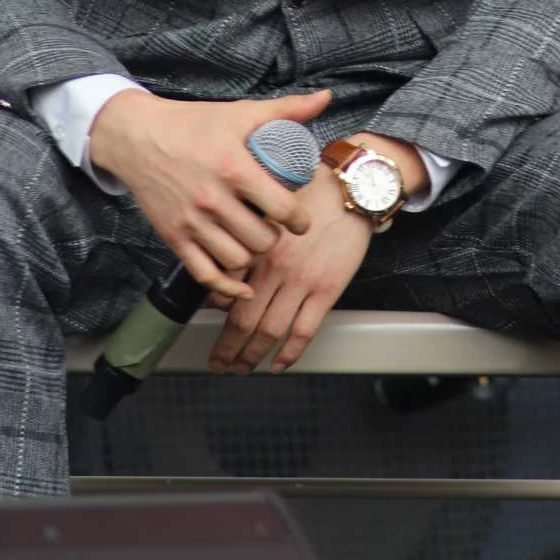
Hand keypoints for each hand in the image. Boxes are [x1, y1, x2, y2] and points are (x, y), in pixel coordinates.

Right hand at [89, 86, 331, 298]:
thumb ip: (286, 109)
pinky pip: (205, 275)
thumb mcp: (240, 112)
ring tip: (253, 242)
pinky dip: (226, 286)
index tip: (300, 221)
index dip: (299, 220)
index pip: (282, 209)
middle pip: (262, 240)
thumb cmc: (190, 124)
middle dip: (275, 238)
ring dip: (251, 255)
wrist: (136, 136)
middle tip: (274, 229)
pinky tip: (240, 284)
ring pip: (237, 260)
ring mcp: (191, 222)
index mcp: (233, 169)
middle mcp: (212, 199)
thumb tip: (324, 98)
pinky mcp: (174, 237)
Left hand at [208, 131, 425, 372]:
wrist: (348, 192)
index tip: (210, 321)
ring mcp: (301, 282)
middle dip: (226, 347)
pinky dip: (289, 353)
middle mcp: (274, 268)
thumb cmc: (310, 196)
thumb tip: (232, 264)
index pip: (225, 288)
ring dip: (252, 355)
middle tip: (217, 362)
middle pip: (242, 319)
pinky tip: (279, 364)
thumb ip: (248, 238)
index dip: (214, 311)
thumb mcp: (268, 211)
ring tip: (242, 367)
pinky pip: (303, 331)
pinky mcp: (326, 290)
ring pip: (269, 331)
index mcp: (257, 247)